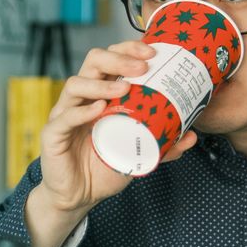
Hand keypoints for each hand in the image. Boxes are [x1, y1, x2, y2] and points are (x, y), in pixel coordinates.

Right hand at [37, 40, 198, 214]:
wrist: (79, 196)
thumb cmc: (104, 167)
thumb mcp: (139, 153)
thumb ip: (163, 143)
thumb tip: (192, 135)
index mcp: (100, 94)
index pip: (111, 59)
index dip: (128, 49)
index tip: (152, 52)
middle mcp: (82, 98)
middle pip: (93, 61)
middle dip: (118, 57)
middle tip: (142, 66)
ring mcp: (65, 114)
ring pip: (75, 84)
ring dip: (101, 82)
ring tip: (125, 88)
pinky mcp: (53, 134)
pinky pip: (65, 117)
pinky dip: (82, 111)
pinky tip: (99, 109)